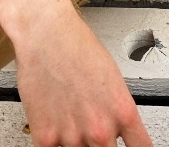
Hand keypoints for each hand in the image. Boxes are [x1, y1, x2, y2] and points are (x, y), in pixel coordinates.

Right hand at [14, 5, 153, 146]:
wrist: (45, 33)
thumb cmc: (77, 46)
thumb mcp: (112, 79)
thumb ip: (116, 113)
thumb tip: (117, 133)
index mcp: (123, 112)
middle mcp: (101, 130)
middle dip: (103, 145)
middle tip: (93, 128)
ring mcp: (73, 137)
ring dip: (78, 143)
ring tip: (72, 119)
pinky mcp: (45, 138)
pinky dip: (56, 143)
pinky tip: (56, 126)